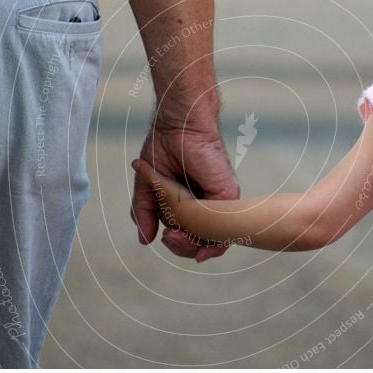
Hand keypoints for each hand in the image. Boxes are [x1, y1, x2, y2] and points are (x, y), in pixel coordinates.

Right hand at [131, 125, 239, 261]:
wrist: (176, 125)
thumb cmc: (165, 147)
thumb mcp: (147, 186)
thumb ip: (145, 213)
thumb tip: (144, 240)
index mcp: (192, 206)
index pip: (189, 237)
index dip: (179, 245)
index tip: (165, 238)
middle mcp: (209, 206)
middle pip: (203, 242)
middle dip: (184, 247)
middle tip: (169, 237)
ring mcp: (220, 201)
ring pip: (216, 238)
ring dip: (194, 244)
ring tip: (176, 236)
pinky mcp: (227, 192)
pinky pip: (224, 223)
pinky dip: (207, 232)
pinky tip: (190, 229)